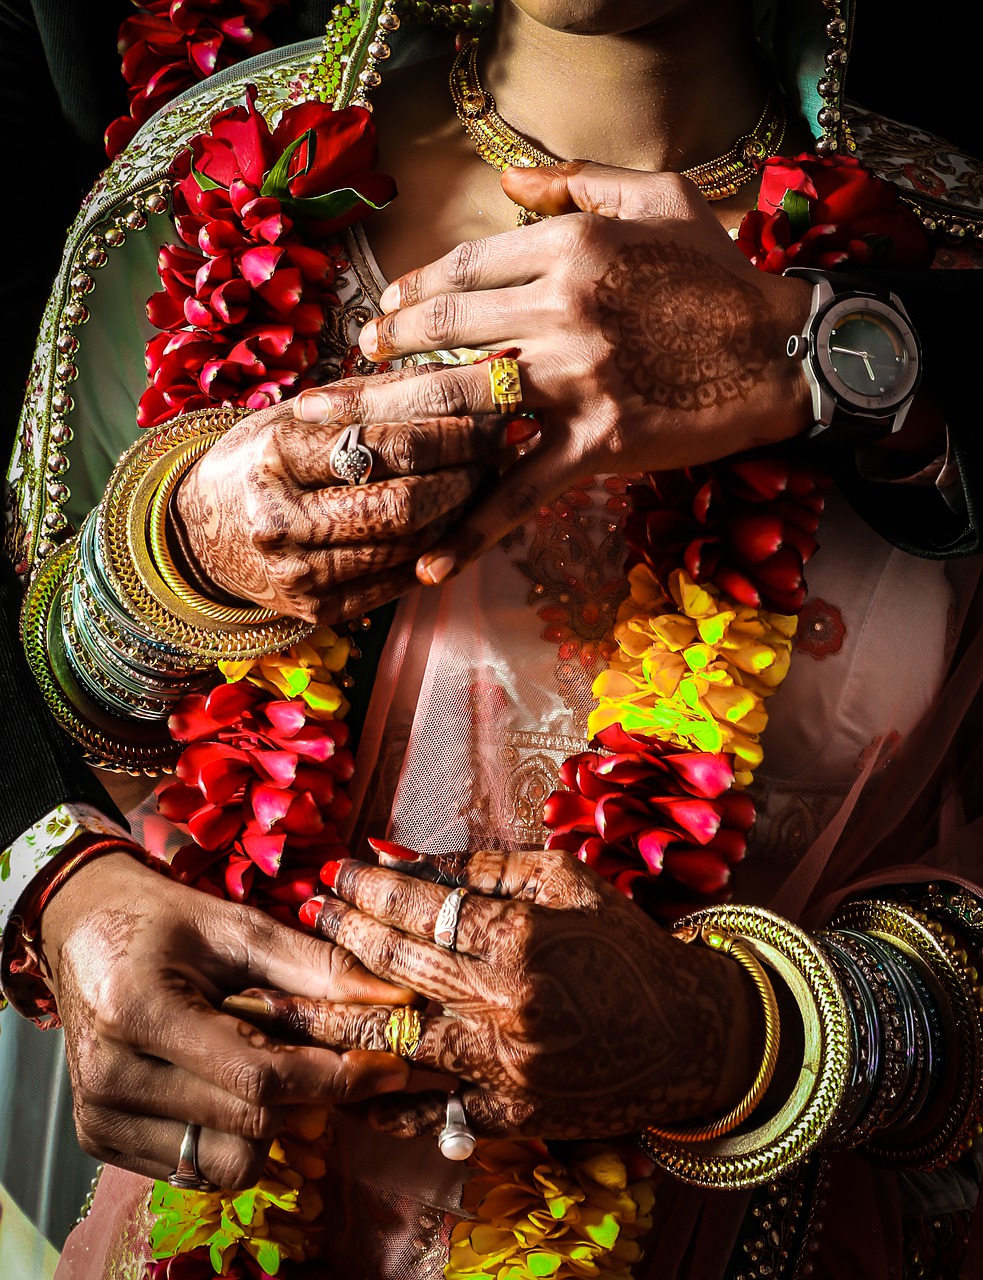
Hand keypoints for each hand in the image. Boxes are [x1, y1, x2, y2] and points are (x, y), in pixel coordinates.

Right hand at [39, 853, 413, 1188]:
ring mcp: (100, 1117)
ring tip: (260, 1061)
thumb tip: (395, 1002)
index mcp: (140, 1010)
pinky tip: (224, 1082)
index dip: (335, 1078)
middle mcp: (111, 1076)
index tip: (390, 1065)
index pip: (259, 1077)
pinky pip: (197, 1167)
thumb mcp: (239, 926)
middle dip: (310, 1094)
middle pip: (251, 1124)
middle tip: (328, 1052)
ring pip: (229, 1161)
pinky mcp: (99, 1139)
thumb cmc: (162, 919)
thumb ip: (317, 968)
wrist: (79, 926)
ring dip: (270, 1121)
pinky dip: (231, 1133)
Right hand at [174, 387, 530, 621]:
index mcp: (276, 452)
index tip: (505, 408)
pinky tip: (457, 521)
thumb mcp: (299, 414)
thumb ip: (374, 398)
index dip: (458, 427)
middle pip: (405, 500)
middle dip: (469, 472)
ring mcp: (298, 572)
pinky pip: (397, 581)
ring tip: (488, 477)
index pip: (389, 442)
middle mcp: (281, 517)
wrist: (201, 532)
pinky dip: (435, 549)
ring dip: (461, 512)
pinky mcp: (316, 611)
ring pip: (408, 545)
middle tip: (507, 444)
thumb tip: (467, 372)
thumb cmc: (263, 459)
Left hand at [237, 847, 759, 1141]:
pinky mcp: (511, 1117)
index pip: (421, 908)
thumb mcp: (565, 882)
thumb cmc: (623, 945)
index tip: (335, 872)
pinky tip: (332, 1080)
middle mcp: (508, 1007)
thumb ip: (480, 867)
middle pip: (395, 970)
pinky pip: (427, 1109)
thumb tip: (396, 855)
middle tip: (302, 913)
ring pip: (391, 1045)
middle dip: (338, 936)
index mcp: (524, 939)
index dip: (369, 887)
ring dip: (325, 1022)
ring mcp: (506, 1070)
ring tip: (269, 1002)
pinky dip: (379, 1096)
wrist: (689, 1036)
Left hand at [293, 162, 812, 585]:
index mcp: (573, 245)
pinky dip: (472, 531)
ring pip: (465, 401)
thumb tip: (507, 181)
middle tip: (363, 359)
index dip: (416, 286)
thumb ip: (579, 179)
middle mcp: (562, 306)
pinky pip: (518, 490)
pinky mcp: (596, 442)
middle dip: (392, 344)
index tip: (389, 304)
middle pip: (448, 326)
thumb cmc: (723, 275)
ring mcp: (576, 378)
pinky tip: (429, 563)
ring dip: (403, 420)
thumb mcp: (660, 197)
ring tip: (363, 435)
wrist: (785, 351)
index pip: (467, 265)